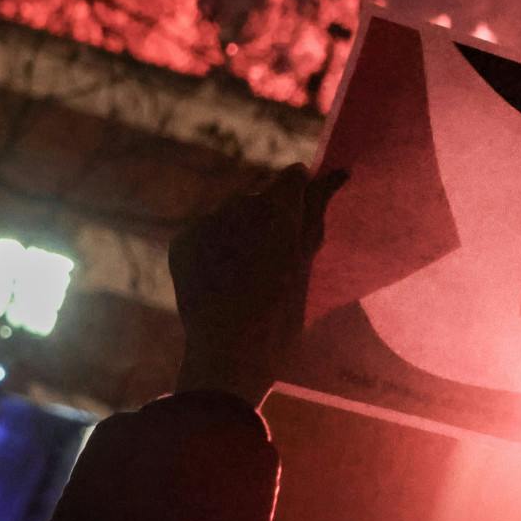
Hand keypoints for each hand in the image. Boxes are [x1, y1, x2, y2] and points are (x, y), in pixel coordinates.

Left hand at [170, 163, 345, 404]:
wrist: (232, 349)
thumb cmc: (284, 308)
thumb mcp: (307, 258)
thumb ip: (318, 208)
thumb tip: (338, 171)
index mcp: (277, 205)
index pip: (293, 177)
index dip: (301, 199)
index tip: (301, 225)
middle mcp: (237, 203)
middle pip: (259, 198)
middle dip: (267, 219)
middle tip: (274, 262)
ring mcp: (205, 222)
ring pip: (229, 216)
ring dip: (239, 234)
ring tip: (246, 276)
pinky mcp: (181, 241)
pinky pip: (203, 234)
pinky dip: (213, 250)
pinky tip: (222, 281)